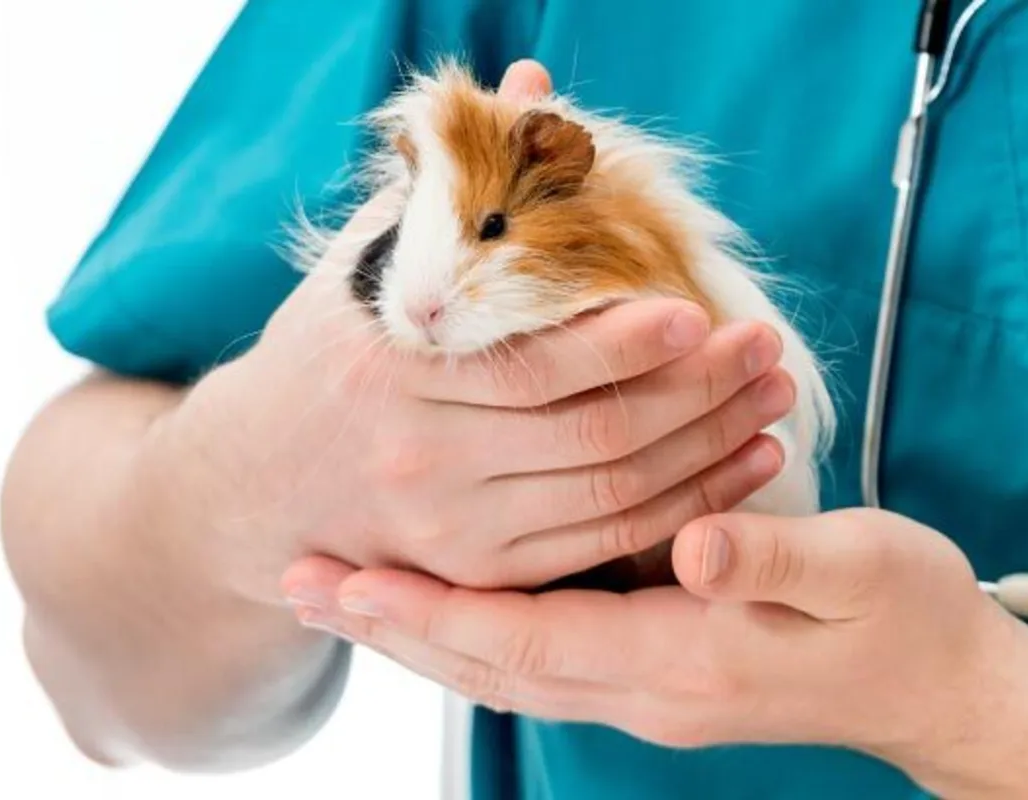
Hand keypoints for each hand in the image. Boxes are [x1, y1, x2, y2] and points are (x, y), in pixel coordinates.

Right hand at [152, 60, 797, 603]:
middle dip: (698, 393)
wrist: (254, 484)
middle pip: (591, 437)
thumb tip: (534, 90)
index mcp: (393, 370)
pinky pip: (602, 549)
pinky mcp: (478, 579)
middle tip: (769, 348)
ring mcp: (449, 531)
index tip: (700, 311)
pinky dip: (683, 509)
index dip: (625, 344)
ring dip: (709, 451)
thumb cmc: (331, 350)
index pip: (533, 365)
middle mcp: (420, 459)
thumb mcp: (369, 262)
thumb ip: (459, 186)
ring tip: (773, 401)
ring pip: (610, 498)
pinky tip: (739, 467)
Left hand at [281, 508, 1027, 754]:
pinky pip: (545, 656)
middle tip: (297, 578)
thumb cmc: (913, 616)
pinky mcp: (665, 673)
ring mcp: (654, 689)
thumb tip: (695, 544)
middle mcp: (650, 688)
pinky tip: (446, 597)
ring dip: (422, 628)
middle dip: (391, 622)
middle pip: (488, 663)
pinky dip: (481, 628)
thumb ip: (773, 560)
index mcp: (684, 658)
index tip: (346, 573)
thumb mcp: (861, 570)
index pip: (524, 639)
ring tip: (341, 588)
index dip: (430, 608)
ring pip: (505, 665)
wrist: (949, 688)